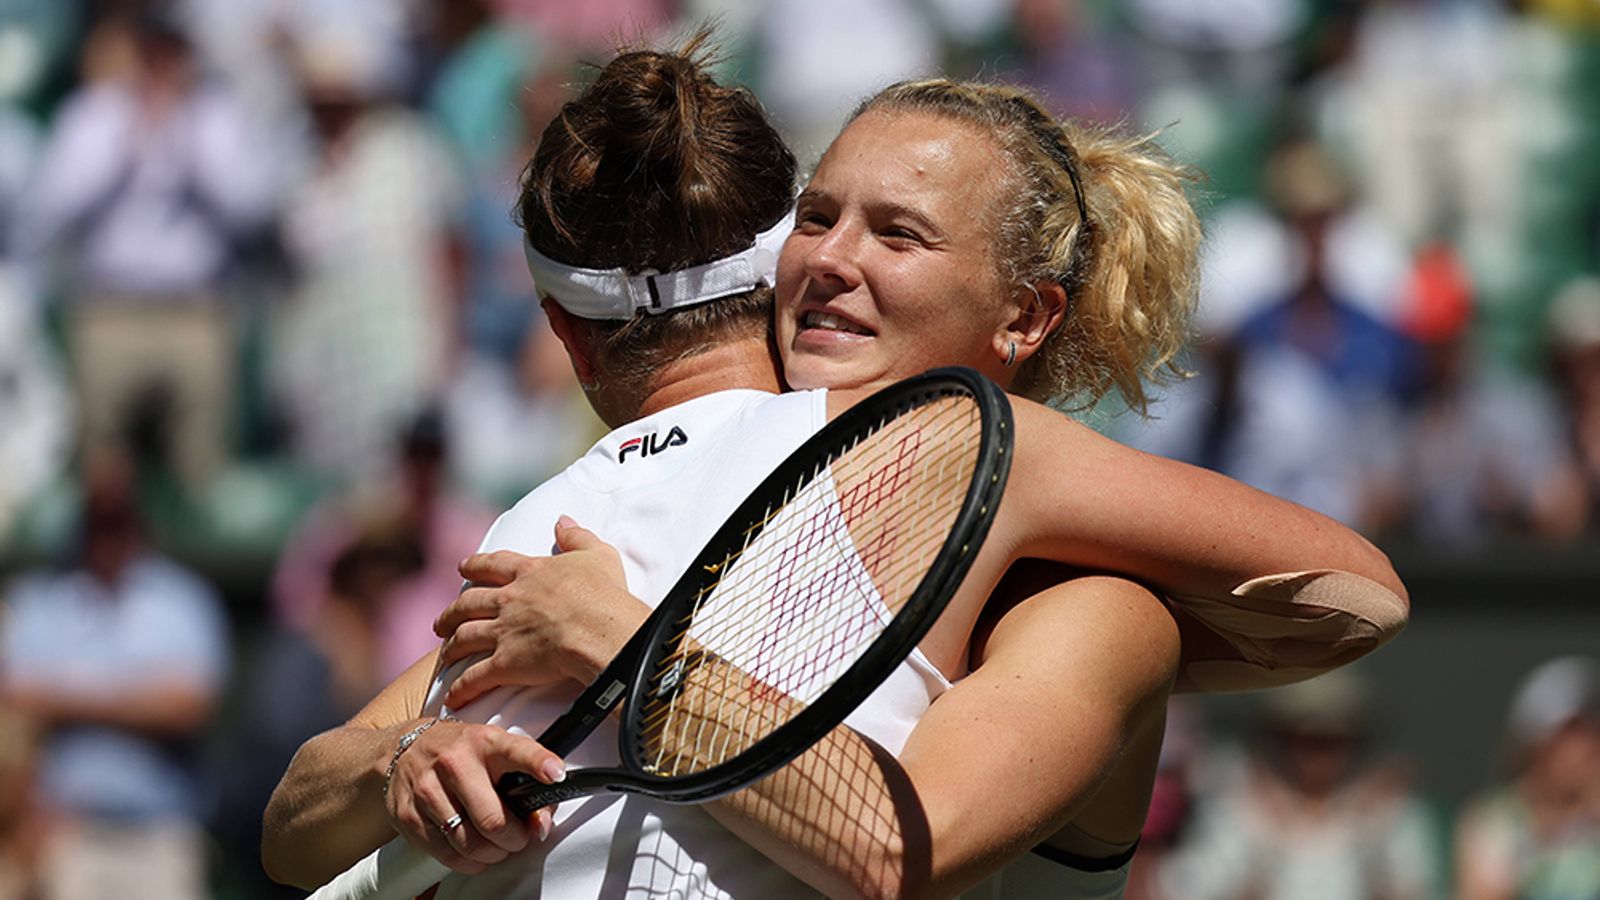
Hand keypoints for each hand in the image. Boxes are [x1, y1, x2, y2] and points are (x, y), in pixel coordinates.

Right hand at [384, 718, 565, 872]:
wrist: (405, 749)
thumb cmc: (461, 753)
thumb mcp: (496, 752)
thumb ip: (527, 783)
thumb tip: (540, 825)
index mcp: (485, 742)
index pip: (517, 751)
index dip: (539, 763)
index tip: (556, 774)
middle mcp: (455, 762)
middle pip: (493, 819)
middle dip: (514, 838)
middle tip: (518, 838)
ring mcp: (428, 788)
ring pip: (469, 843)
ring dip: (492, 853)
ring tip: (496, 846)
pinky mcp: (407, 814)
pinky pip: (446, 855)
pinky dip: (467, 861)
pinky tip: (473, 851)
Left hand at [438, 517, 647, 708]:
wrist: (599, 630)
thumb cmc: (603, 594)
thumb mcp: (596, 555)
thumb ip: (577, 536)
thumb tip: (562, 521)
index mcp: (528, 572)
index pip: (492, 565)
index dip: (475, 565)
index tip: (462, 567)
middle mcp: (509, 600)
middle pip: (468, 603)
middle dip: (451, 612)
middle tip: (442, 621)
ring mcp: (503, 631)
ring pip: (464, 638)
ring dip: (450, 647)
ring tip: (444, 654)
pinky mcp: (505, 663)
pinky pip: (475, 677)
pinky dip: (461, 688)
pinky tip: (453, 696)